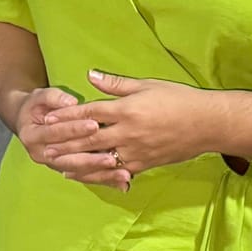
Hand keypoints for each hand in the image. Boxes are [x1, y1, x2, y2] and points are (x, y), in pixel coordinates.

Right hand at [14, 86, 128, 191]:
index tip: (95, 124)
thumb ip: (55, 97)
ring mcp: (54, 165)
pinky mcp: (67, 169)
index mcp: (32, 136)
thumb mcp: (40, 96)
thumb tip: (71, 102)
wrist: (28, 120)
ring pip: (79, 173)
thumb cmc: (37, 105)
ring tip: (123, 175)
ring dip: (102, 175)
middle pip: (68, 160)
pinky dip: (105, 180)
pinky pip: (87, 177)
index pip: (55, 133)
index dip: (74, 128)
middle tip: (111, 158)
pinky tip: (122, 183)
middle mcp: (41, 155)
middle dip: (91, 159)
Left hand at [45, 70, 219, 184]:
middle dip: (64, 143)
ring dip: (76, 162)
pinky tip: (82, 176)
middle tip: (42, 146)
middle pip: (89, 139)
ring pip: (99, 159)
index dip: (66, 115)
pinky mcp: (144, 165)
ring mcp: (136, 151)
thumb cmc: (179, 100)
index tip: (47, 117)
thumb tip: (90, 74)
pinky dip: (97, 174)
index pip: (90, 112)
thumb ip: (116, 84)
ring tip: (56, 164)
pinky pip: (115, 171)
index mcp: (128, 110)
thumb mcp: (146, 85)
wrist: (208, 124)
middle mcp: (128, 133)